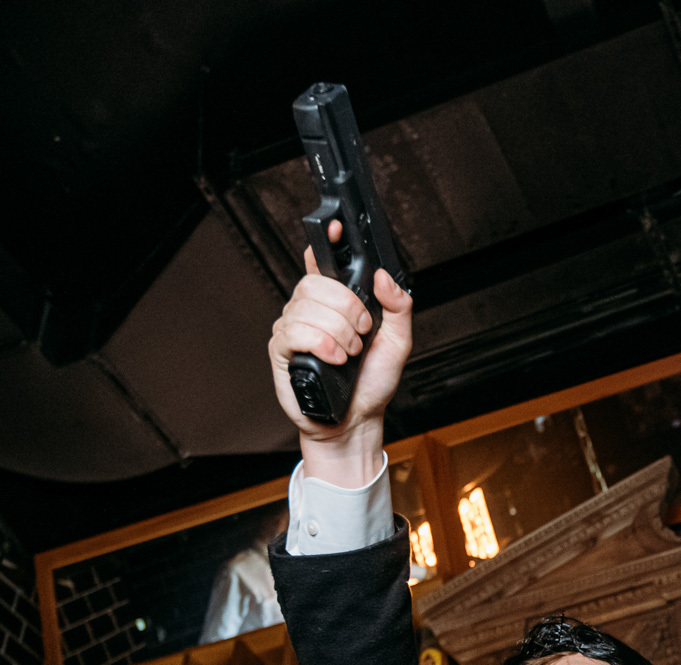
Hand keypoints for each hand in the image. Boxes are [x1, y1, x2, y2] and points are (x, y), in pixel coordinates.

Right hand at [268, 219, 412, 484]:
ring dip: (340, 333)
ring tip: (349, 353)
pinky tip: (335, 359)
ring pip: (308, 306)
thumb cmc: (372, 382)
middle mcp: (311, 308)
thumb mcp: (399, 342)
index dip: (328, 240)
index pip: (324, 259)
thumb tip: (384, 276)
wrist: (356, 420)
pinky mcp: (281, 350)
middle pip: (319, 282)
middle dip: (350, 309)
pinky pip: (296, 331)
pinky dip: (322, 344)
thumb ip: (399, 306)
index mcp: (336, 300)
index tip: (336, 227)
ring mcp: (293, 326)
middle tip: (362, 334)